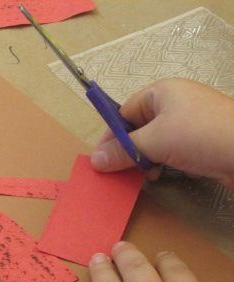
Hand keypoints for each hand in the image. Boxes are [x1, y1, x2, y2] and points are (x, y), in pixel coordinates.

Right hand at [91, 78, 233, 188]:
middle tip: (119, 171)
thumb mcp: (155, 142)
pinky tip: (161, 175)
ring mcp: (189, 123)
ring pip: (153, 142)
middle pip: (137, 128)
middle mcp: (175, 104)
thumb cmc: (201, 136)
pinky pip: (170, 151)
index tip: (101, 160)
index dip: (110, 136)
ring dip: (144, 160)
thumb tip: (95, 161)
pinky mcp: (200, 142)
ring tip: (145, 174)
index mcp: (162, 92)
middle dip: (127, 150)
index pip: (123, 112)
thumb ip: (123, 151)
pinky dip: (161, 163)